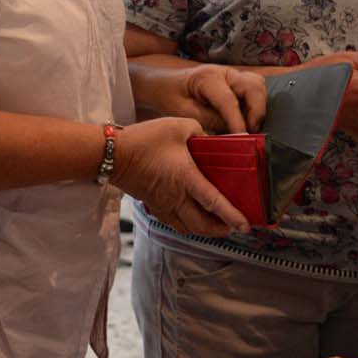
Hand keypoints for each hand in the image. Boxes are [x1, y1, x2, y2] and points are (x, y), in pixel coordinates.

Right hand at [111, 117, 249, 236]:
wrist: (112, 154)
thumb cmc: (144, 140)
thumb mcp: (177, 126)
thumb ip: (199, 131)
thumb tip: (210, 140)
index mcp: (185, 178)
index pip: (213, 202)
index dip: (231, 215)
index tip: (245, 225)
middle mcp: (176, 196)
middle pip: (202, 224)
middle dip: (221, 229)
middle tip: (234, 227)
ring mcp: (163, 203)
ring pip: (188, 228)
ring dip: (205, 231)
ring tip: (217, 227)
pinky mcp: (152, 204)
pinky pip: (174, 223)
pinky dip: (187, 226)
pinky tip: (192, 220)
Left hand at [175, 64, 268, 133]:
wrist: (161, 83)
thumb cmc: (168, 96)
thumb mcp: (183, 112)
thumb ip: (208, 120)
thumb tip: (233, 132)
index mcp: (207, 77)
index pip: (230, 101)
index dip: (238, 122)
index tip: (243, 139)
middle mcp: (223, 72)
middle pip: (254, 86)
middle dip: (257, 111)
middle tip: (250, 132)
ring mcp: (230, 74)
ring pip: (257, 85)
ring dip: (258, 107)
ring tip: (249, 126)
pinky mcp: (234, 80)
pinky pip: (253, 89)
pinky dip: (255, 104)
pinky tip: (245, 119)